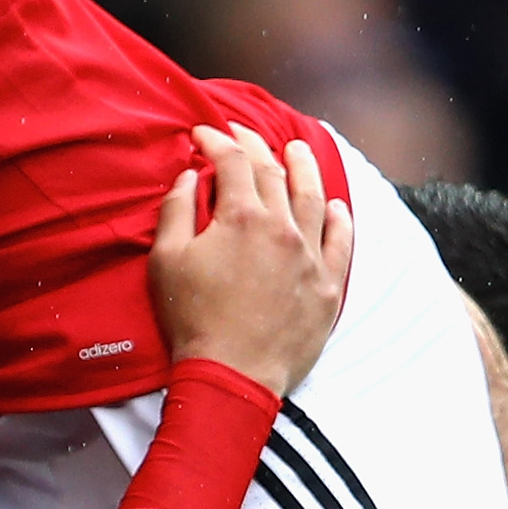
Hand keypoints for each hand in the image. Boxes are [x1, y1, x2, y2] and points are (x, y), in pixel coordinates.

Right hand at [148, 127, 351, 393]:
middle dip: (255, 147)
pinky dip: (339, 218)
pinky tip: (336, 205)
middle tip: (242, 134)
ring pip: (313, 198)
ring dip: (304, 168)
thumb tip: (187, 177)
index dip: (216, 142)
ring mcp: (310, 256)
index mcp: (242, 218)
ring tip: (298, 150)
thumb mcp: (166, 261)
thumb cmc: (192, 320)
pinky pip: (340, 242)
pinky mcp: (328, 285)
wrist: (232, 374)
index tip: (203, 133)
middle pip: (273, 173)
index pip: (232, 163)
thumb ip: (176, 211)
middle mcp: (282, 228)